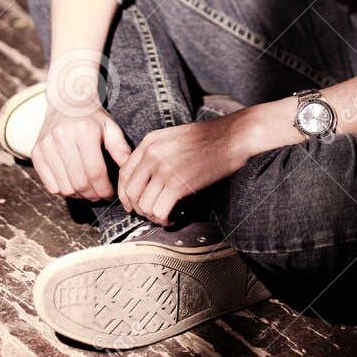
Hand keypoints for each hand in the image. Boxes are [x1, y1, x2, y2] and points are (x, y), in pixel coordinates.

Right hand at [29, 102, 130, 202]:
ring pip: (64, 187)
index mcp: (84, 131)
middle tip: (100, 195)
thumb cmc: (92, 118)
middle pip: (79, 182)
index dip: (104, 188)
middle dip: (93, 195)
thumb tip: (128, 171)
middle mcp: (62, 137)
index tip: (110, 193)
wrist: (67, 101)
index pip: (95, 171)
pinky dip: (63, 191)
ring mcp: (46, 145)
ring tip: (88, 191)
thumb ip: (120, 149)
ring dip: (79, 195)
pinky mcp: (36, 153)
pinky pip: (50, 185)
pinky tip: (73, 185)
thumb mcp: (111, 128)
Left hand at [116, 114, 251, 224]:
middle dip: (138, 208)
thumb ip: (156, 151)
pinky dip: (165, 220)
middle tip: (151, 214)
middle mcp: (152, 155)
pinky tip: (174, 218)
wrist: (232, 137)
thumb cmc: (208, 138)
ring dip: (152, 216)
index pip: (124, 173)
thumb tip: (145, 177)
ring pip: (144, 204)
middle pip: (130, 191)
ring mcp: (164, 169)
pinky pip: (160, 211)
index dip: (126, 194)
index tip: (134, 204)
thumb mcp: (174, 136)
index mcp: (149, 142)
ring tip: (165, 217)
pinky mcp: (178, 184)